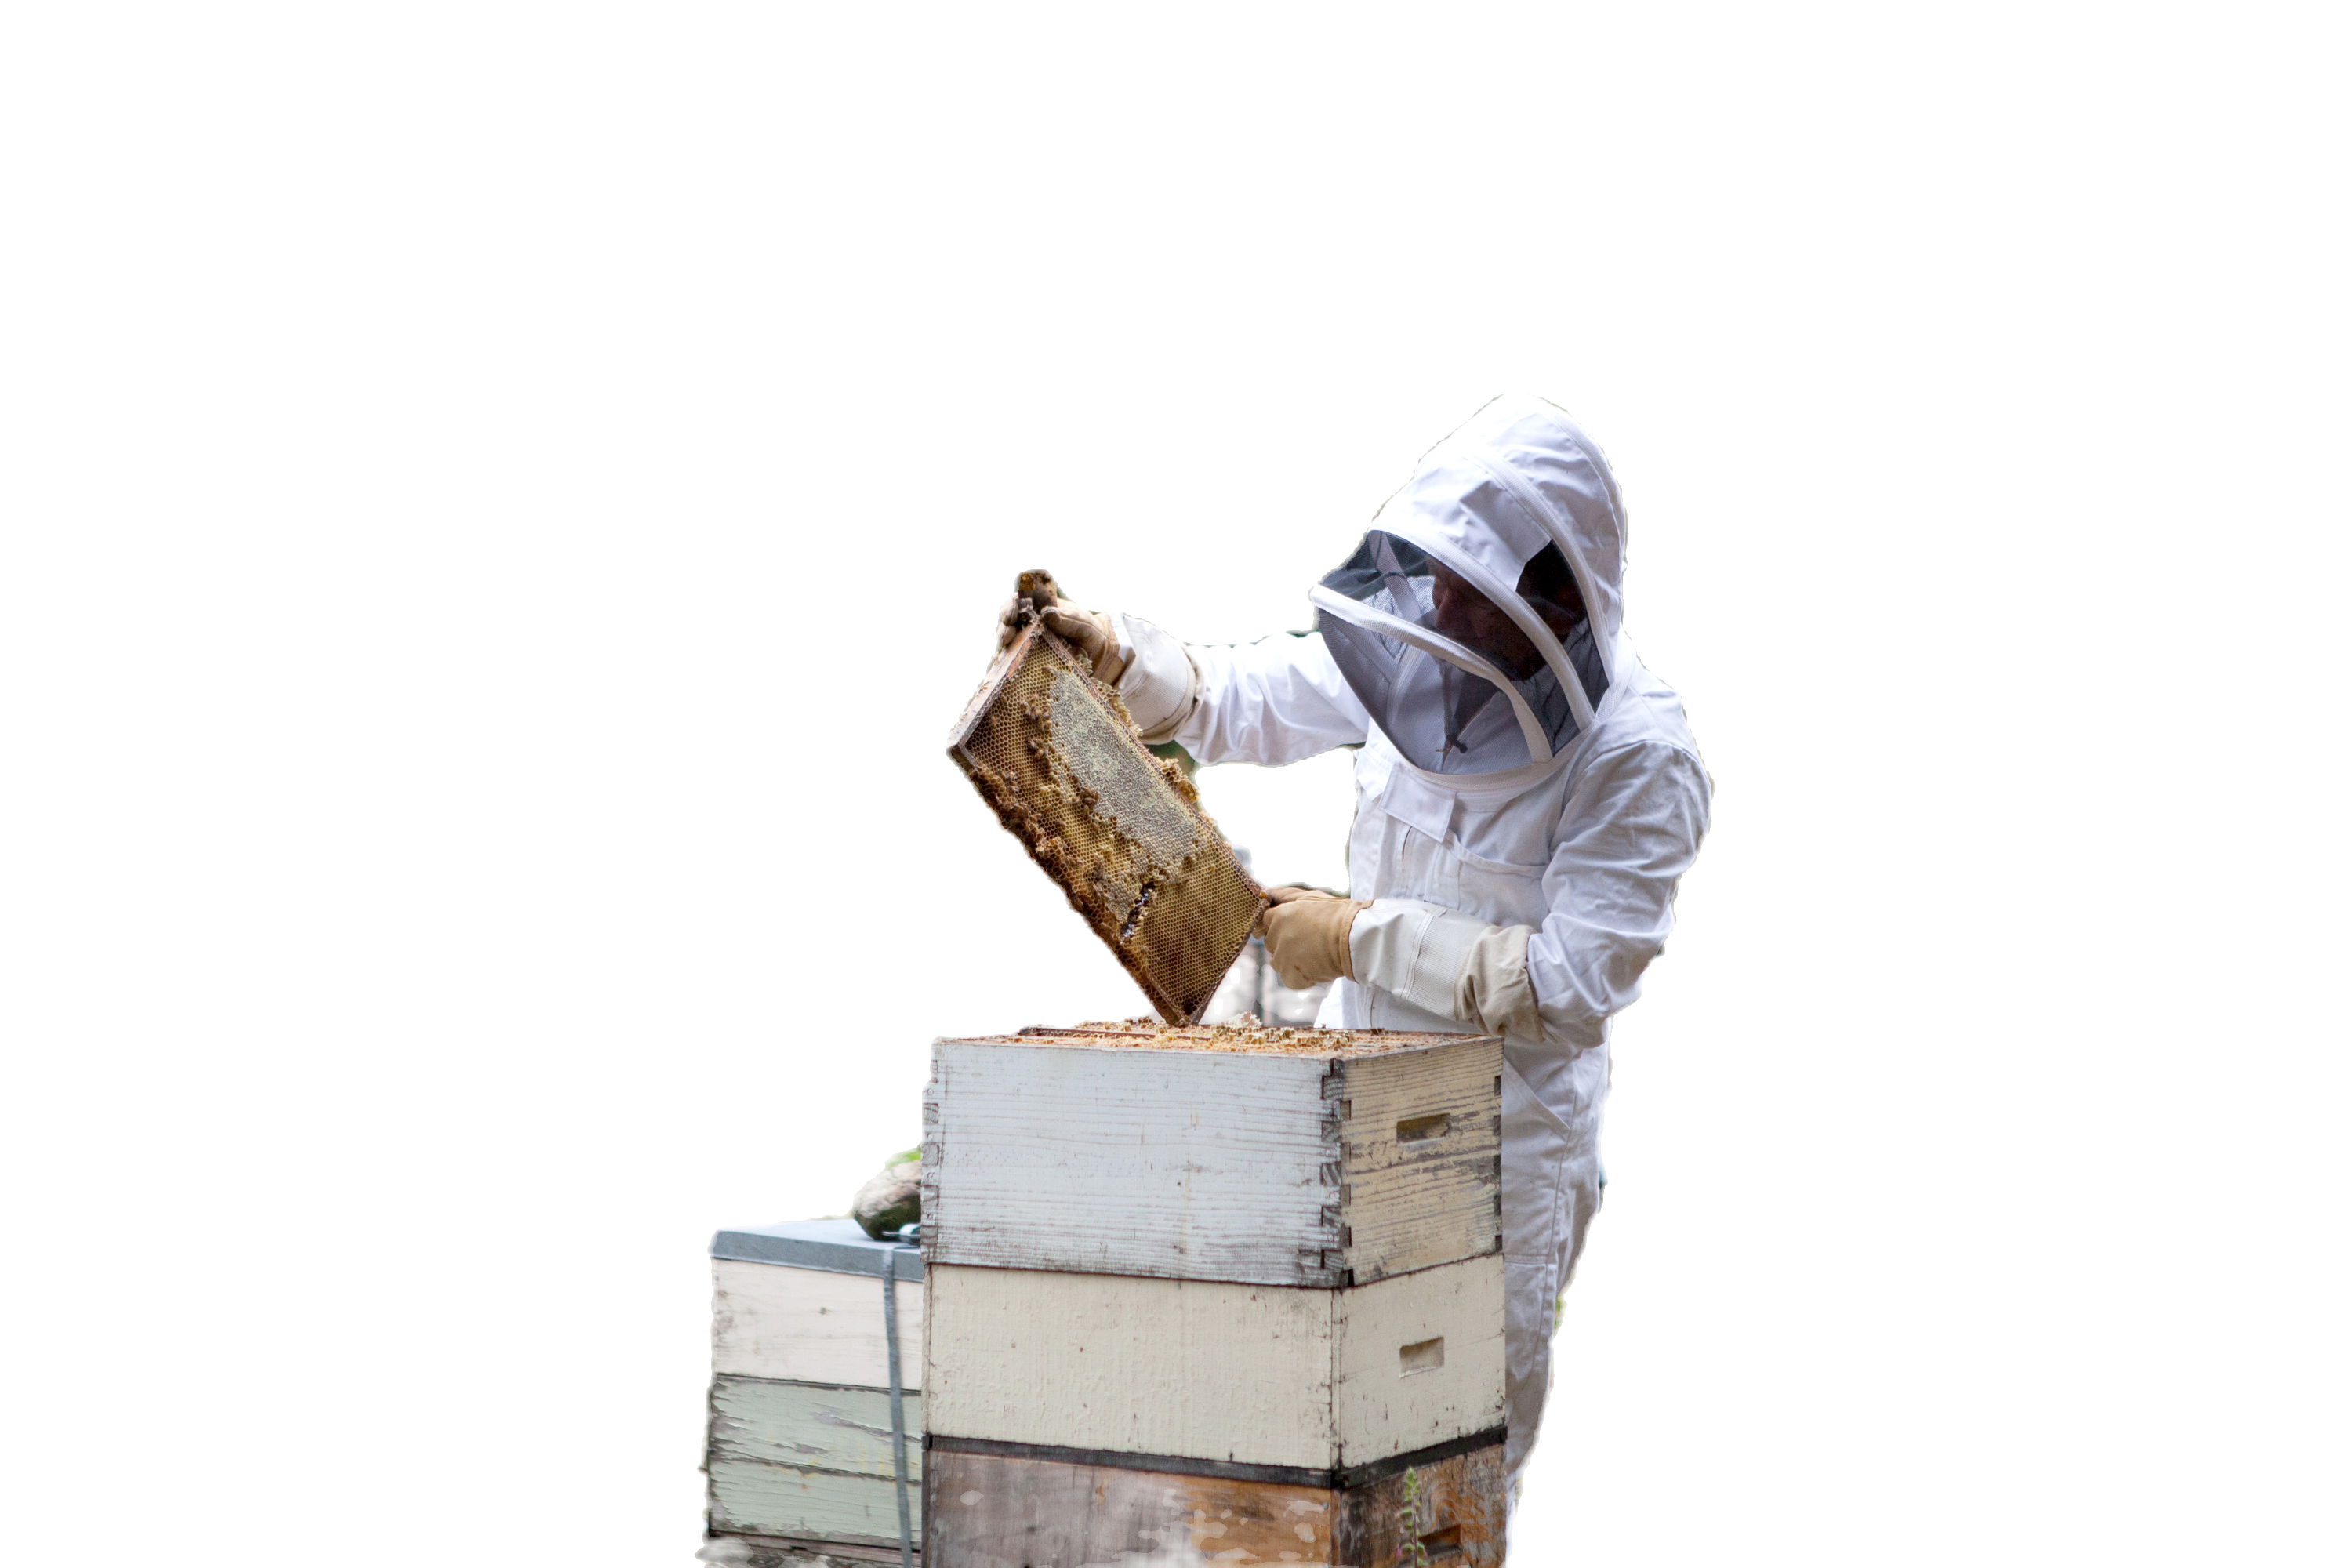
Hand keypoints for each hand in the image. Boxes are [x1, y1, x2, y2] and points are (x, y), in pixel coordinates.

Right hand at [995, 570, 1125, 681]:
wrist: (1100, 656)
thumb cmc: (1090, 633)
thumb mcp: (1083, 624)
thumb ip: (1067, 619)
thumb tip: (1047, 613)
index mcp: (1042, 608)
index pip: (1020, 601)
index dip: (1011, 606)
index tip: (1012, 615)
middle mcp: (1032, 624)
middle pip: (1009, 620)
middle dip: (1004, 626)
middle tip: (1006, 635)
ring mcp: (1030, 641)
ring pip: (1009, 638)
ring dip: (1004, 640)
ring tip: (1006, 645)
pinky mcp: (1031, 659)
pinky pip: (1015, 657)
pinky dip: (1009, 658)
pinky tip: (1008, 660)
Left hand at [1257, 884, 1369, 989]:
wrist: (1357, 937)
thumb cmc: (1338, 914)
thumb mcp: (1310, 897)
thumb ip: (1284, 895)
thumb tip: (1264, 891)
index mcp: (1279, 916)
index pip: (1264, 923)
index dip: (1279, 927)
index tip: (1294, 930)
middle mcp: (1277, 936)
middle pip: (1271, 945)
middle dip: (1286, 944)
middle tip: (1311, 941)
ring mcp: (1283, 957)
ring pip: (1279, 963)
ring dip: (1293, 962)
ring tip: (1316, 955)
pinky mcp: (1292, 976)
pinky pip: (1290, 980)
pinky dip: (1302, 979)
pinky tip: (1318, 968)